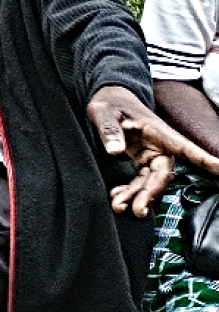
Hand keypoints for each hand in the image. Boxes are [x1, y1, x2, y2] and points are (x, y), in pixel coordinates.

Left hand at [90, 85, 218, 215]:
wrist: (108, 101)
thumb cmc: (110, 103)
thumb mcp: (104, 111)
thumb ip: (110, 130)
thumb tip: (115, 151)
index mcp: (159, 133)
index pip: (187, 149)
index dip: (206, 161)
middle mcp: (160, 147)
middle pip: (163, 174)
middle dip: (152, 193)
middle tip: (138, 210)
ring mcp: (151, 156)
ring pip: (150, 181)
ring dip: (137, 196)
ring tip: (119, 207)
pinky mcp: (141, 161)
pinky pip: (139, 180)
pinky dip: (129, 190)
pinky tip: (117, 197)